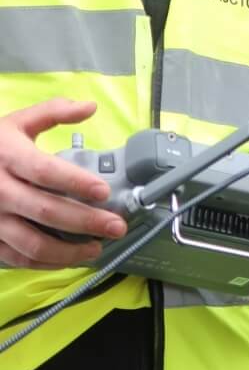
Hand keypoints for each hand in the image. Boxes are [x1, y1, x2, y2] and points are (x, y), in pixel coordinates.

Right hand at [0, 98, 127, 268]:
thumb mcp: (18, 122)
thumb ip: (54, 112)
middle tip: (117, 227)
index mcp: (9, 157)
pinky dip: (46, 262)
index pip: (45, 171)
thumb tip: (90, 107)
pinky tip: (69, 259)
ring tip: (97, 248)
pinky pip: (18, 257)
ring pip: (31, 242)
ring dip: (68, 251)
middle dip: (86, 221)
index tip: (104, 192)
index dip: (75, 182)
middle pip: (45, 210)